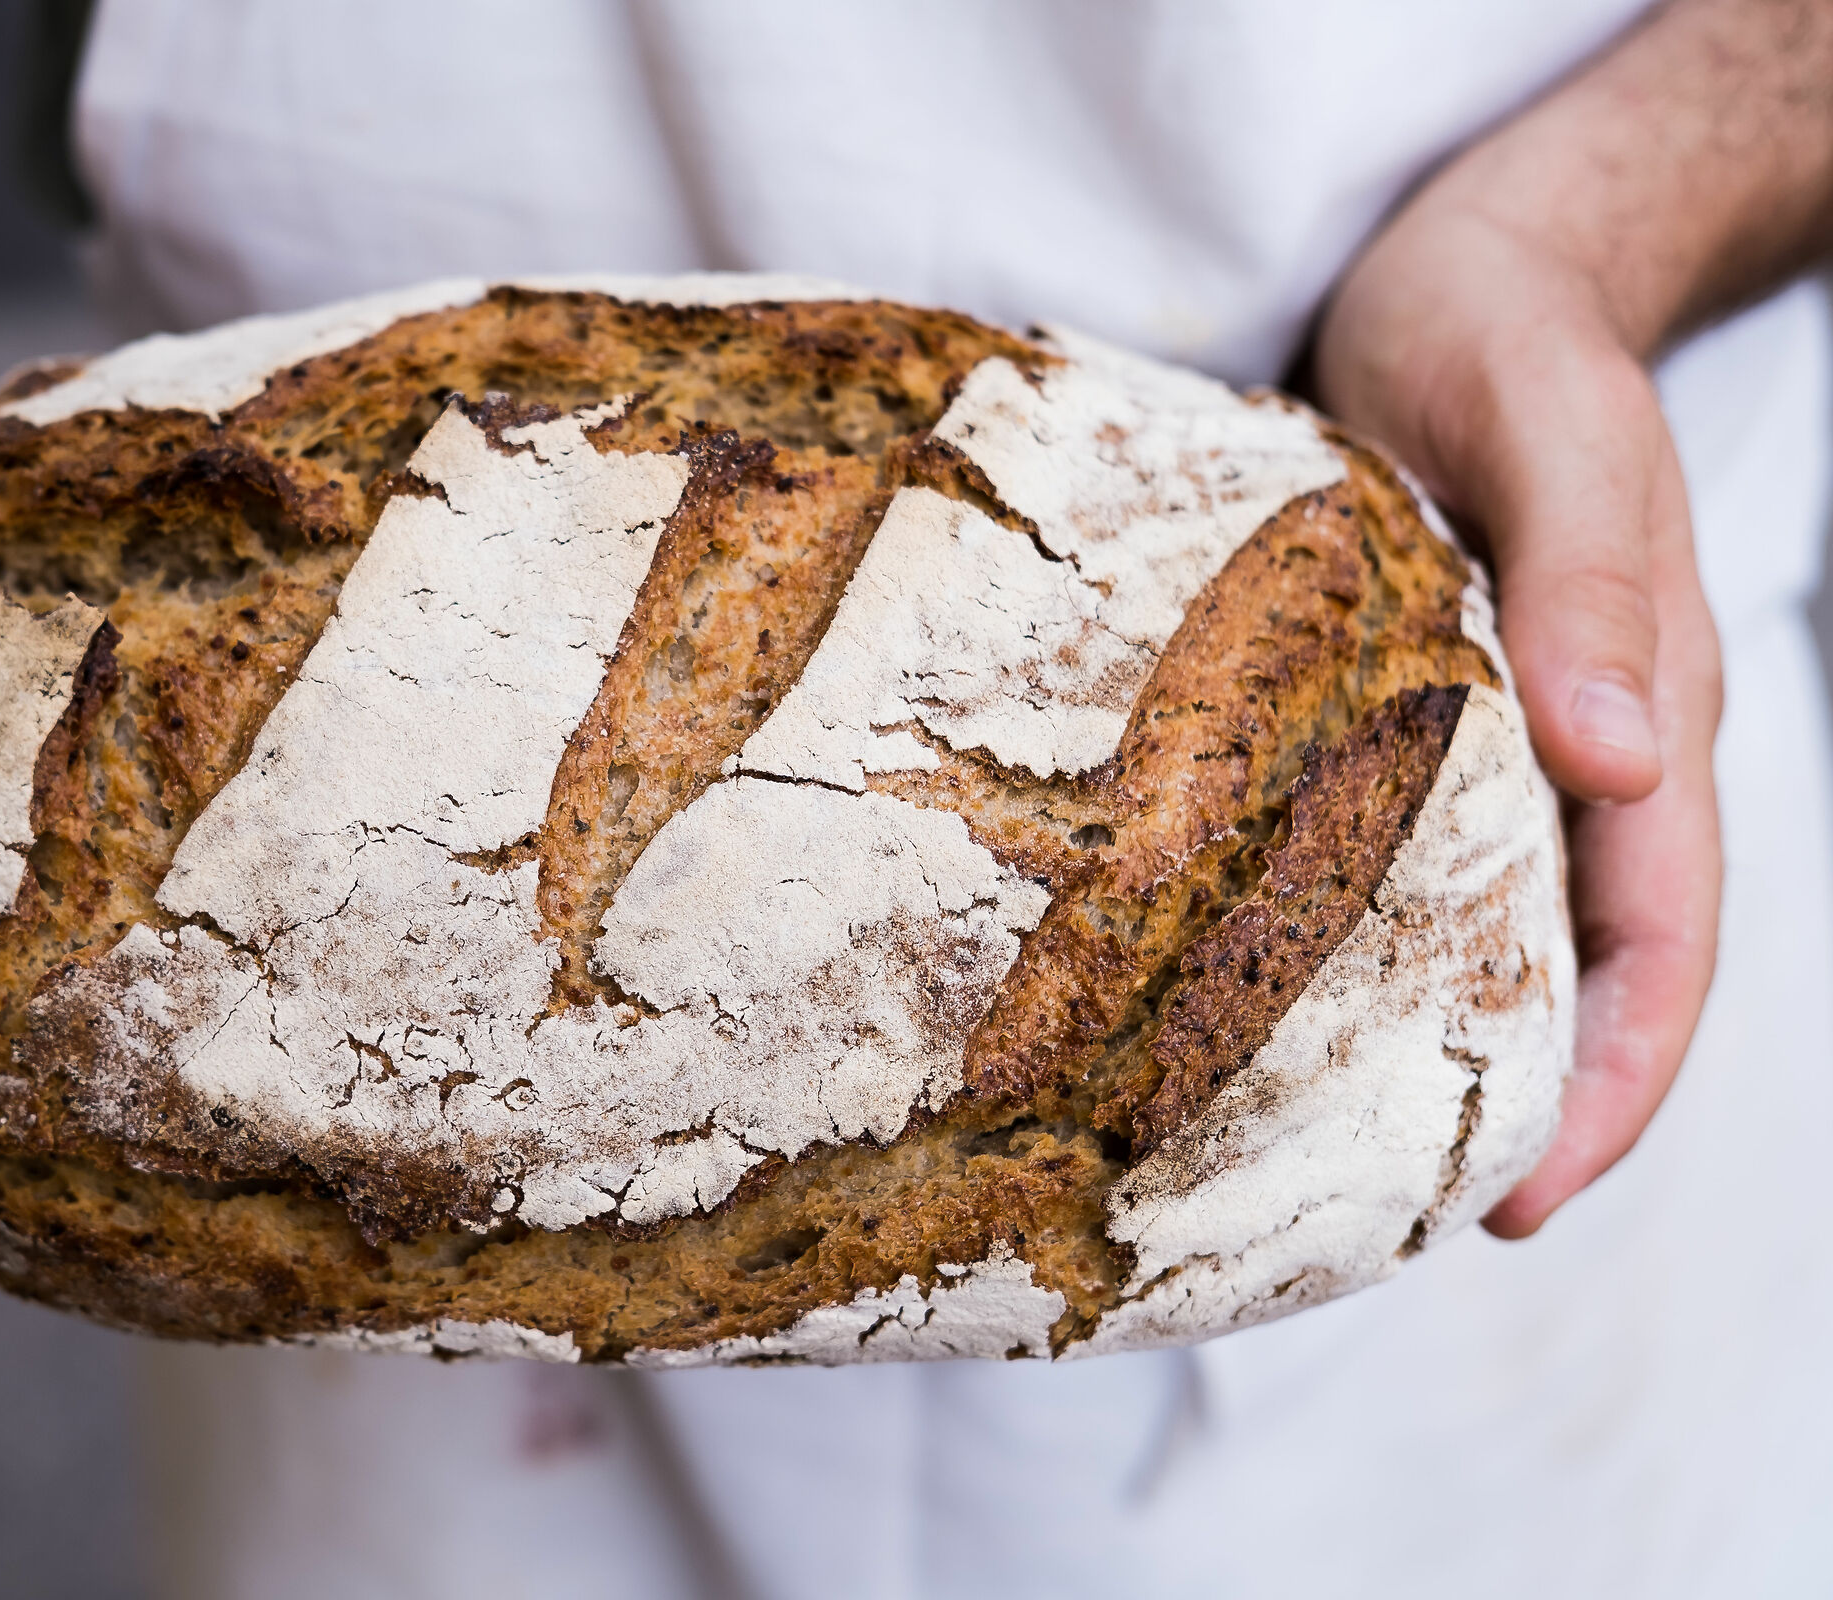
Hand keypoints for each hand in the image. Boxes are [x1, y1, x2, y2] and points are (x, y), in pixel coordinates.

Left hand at [1316, 204, 1722, 1237]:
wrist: (1462, 274)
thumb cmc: (1509, 336)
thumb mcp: (1552, 435)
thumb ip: (1594, 589)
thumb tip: (1627, 766)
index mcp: (1653, 713)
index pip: (1661, 944)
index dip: (1614, 1085)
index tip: (1524, 1201)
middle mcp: (1586, 751)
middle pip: (1581, 970)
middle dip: (1518, 1105)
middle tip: (1387, 1224)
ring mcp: (1501, 734)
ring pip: (1490, 924)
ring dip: (1432, 1038)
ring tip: (1315, 1145)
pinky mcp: (1408, 706)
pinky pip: (1405, 849)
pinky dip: (1359, 931)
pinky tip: (1262, 980)